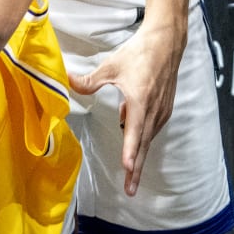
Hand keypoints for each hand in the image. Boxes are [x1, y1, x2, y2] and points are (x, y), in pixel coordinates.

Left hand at [70, 20, 185, 194]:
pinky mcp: (165, 109)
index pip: (134, 132)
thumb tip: (66, 81)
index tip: (127, 168)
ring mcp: (161, 111)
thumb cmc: (139, 53)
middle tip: (130, 191)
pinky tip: (134, 138)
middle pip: (143, 145)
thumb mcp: (111, 66)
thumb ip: (89, 80)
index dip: (130, 151)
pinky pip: (152, 129)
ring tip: (131, 176)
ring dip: (139, 157)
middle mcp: (153, 110)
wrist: (167, 43)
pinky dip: (143, 139)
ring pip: (148, 140)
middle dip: (135, 170)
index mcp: (140, 101)